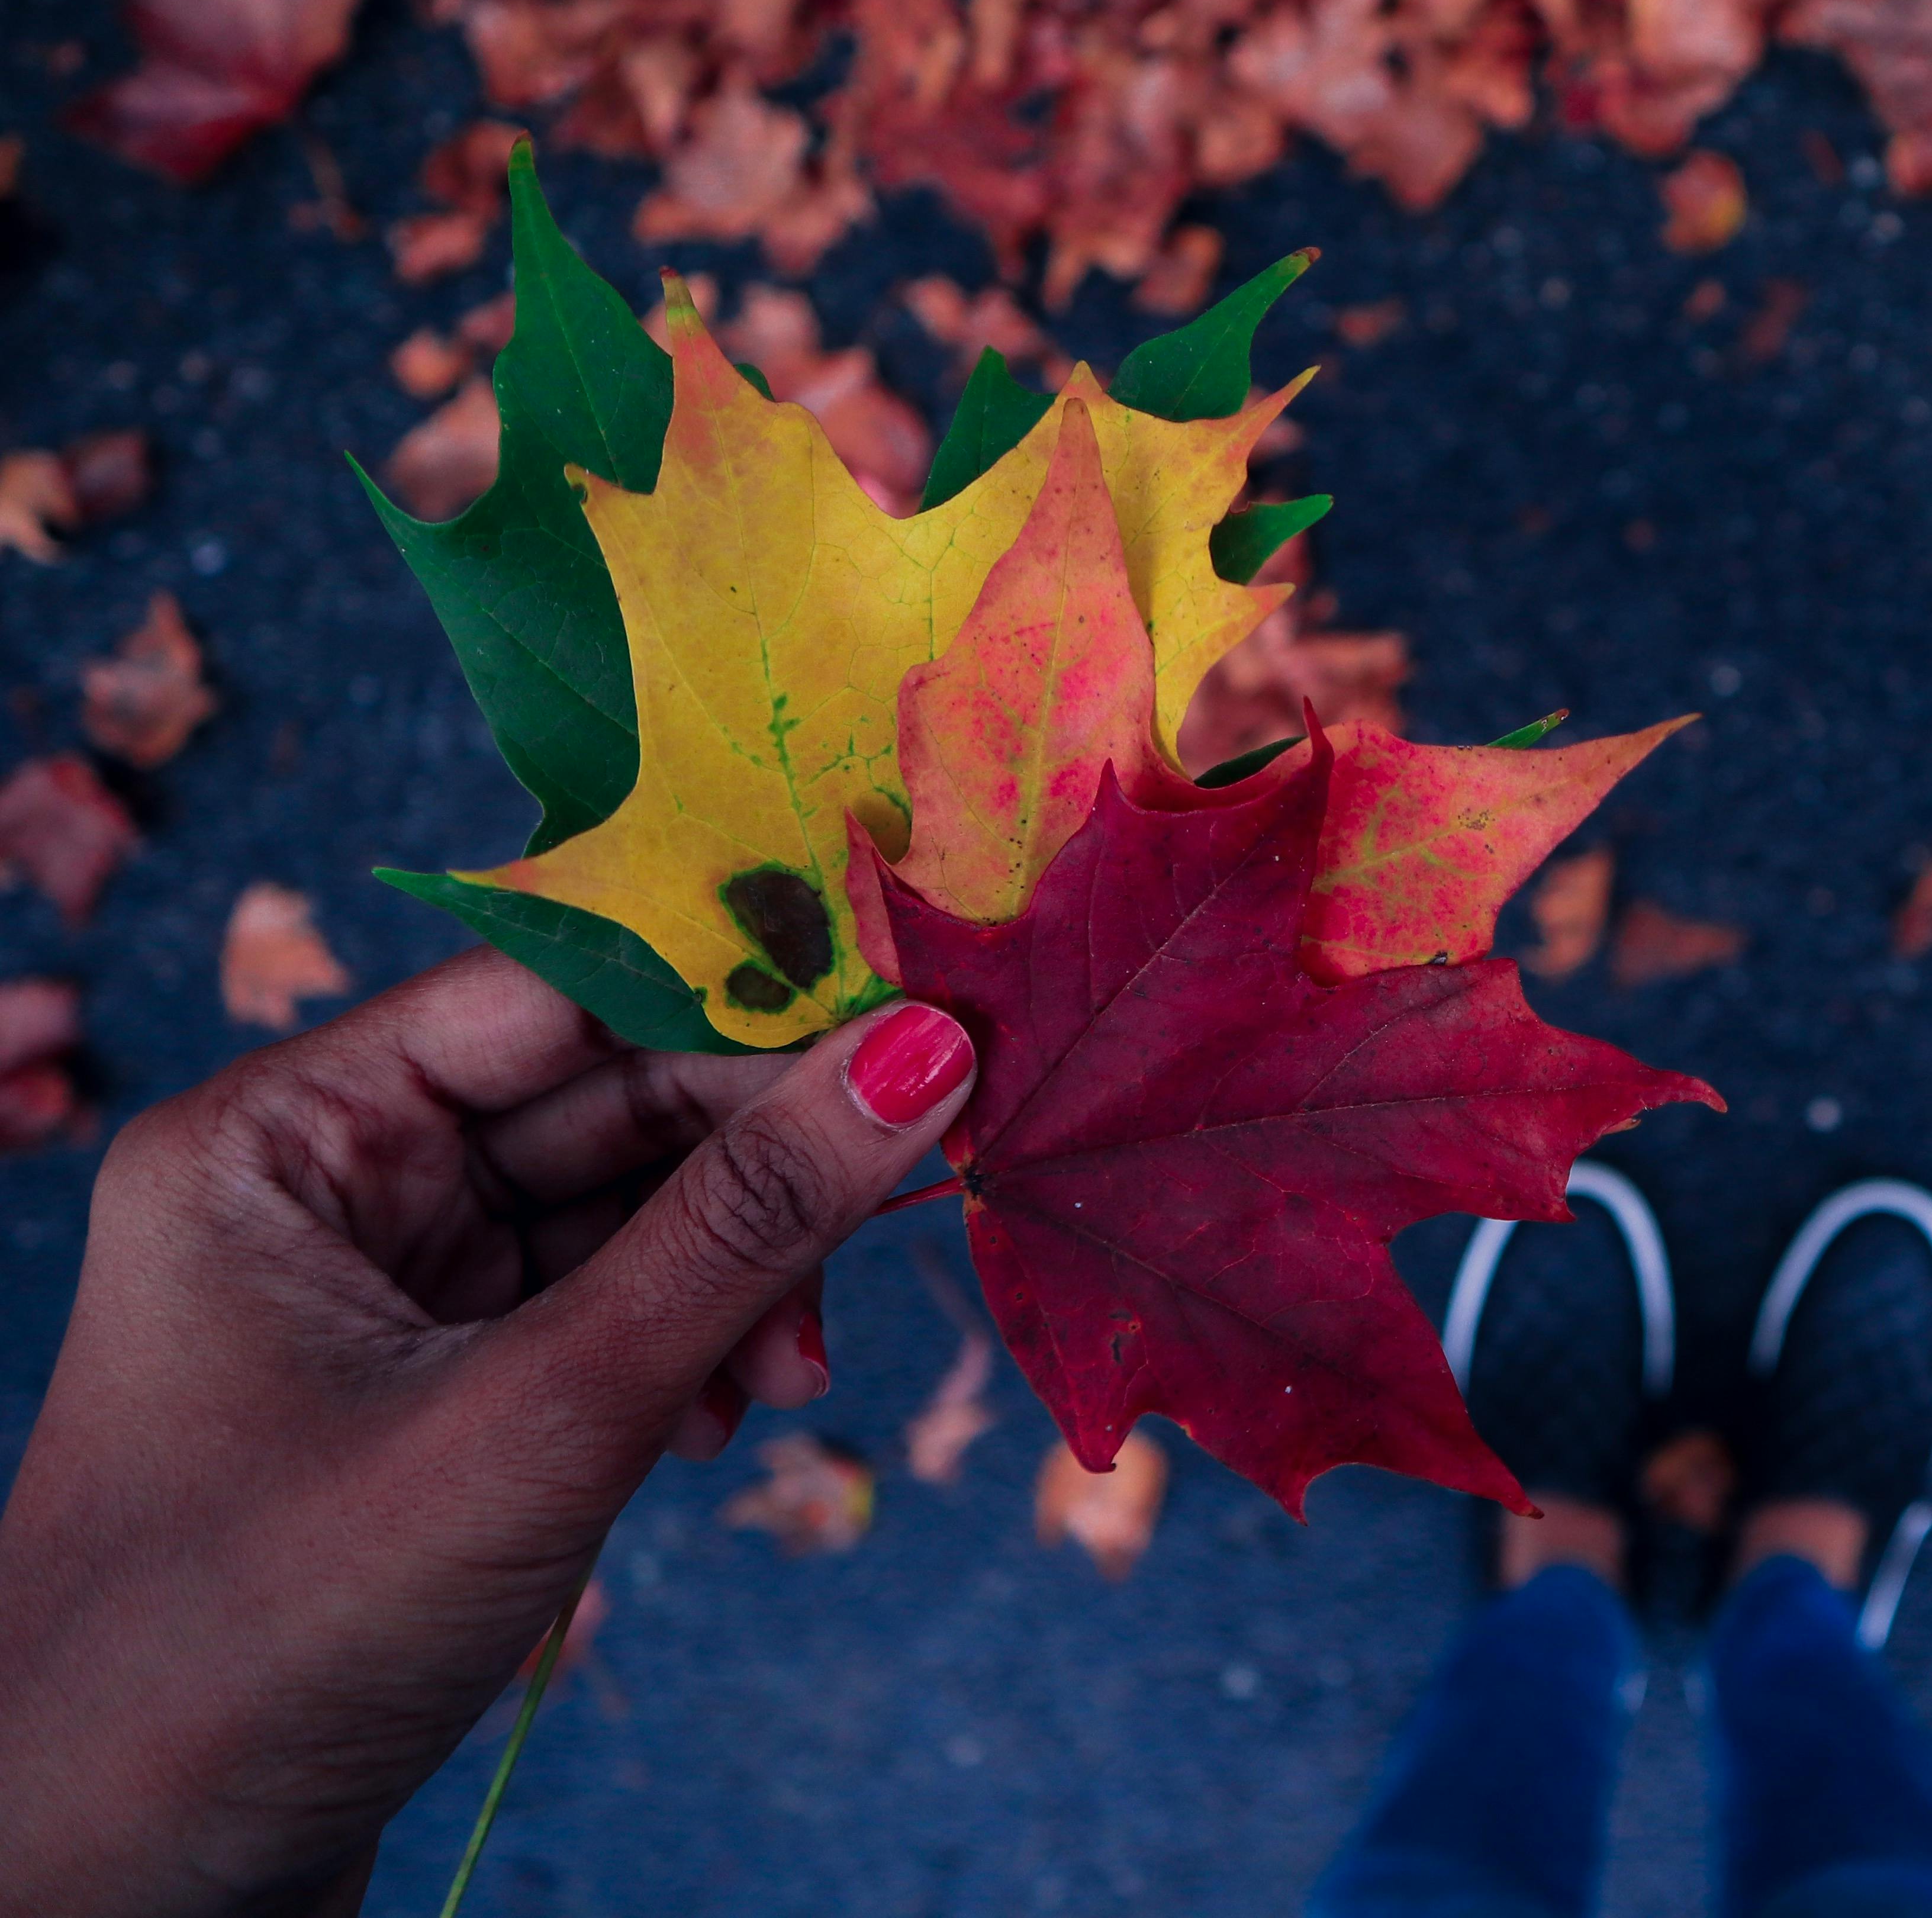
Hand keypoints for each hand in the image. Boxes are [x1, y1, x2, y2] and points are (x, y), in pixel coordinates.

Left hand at [0, 947, 976, 1917]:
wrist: (118, 1901)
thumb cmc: (264, 1640)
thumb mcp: (541, 1414)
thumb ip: (742, 1227)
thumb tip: (926, 1051)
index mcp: (279, 1136)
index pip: (556, 993)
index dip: (744, 994)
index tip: (923, 1016)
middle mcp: (322, 1186)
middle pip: (606, 1099)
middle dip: (761, 1164)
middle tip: (916, 1196)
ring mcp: (379, 1296)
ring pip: (627, 1214)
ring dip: (741, 1278)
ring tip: (792, 1380)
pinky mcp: (435, 1399)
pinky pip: (608, 1315)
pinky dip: (693, 1353)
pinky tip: (722, 1428)